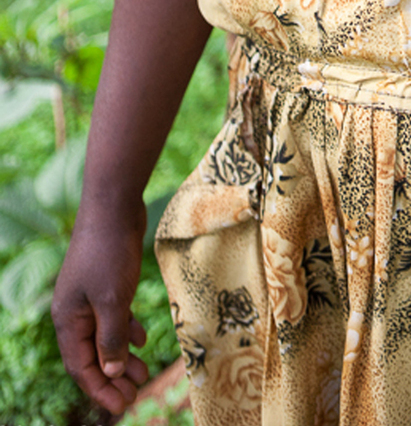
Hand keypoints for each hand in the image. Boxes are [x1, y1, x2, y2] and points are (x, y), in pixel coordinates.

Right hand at [52, 207, 150, 413]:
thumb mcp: (112, 300)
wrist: (114, 205)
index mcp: (67, 320)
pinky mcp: (106, 281)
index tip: (122, 406)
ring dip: (122, 355)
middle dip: (112, 378)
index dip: (100, 389)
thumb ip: (112, 339)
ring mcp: (90, 295)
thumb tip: (113, 373)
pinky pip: (113, 315)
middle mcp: (74, 311)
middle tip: (135, 394)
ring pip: (105, 336)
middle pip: (91, 355)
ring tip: (144, 371)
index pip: (81, 367)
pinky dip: (126, 329)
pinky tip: (142, 337)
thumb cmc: (109, 252)